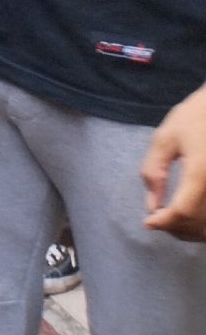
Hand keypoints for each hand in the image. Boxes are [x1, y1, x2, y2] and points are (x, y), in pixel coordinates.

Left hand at [143, 84, 205, 239]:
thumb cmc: (195, 118)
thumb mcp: (165, 138)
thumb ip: (154, 171)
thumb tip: (151, 205)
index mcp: (201, 171)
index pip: (183, 210)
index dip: (164, 221)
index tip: (148, 222)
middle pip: (199, 224)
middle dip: (175, 228)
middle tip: (157, 219)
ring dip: (191, 231)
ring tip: (171, 220)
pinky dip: (203, 226)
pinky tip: (189, 217)